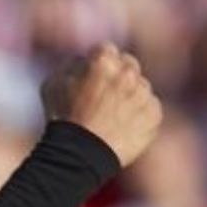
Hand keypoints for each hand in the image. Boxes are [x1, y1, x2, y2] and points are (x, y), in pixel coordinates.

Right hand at [41, 43, 162, 167]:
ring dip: (128, 96)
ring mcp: (143, 93)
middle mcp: (128, 72)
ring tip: (109, 117)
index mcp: (103, 60)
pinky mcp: (154, 114)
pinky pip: (149, 108)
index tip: (90, 78)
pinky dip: (138, 115)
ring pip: (139, 87)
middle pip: (128, 64)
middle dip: (117, 75)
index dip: (96, 64)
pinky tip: (120, 127)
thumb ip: (71, 64)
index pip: (106, 50)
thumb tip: (84, 60)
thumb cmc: (61, 119)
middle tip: (102, 97)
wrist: (79, 155)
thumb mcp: (52, 84)